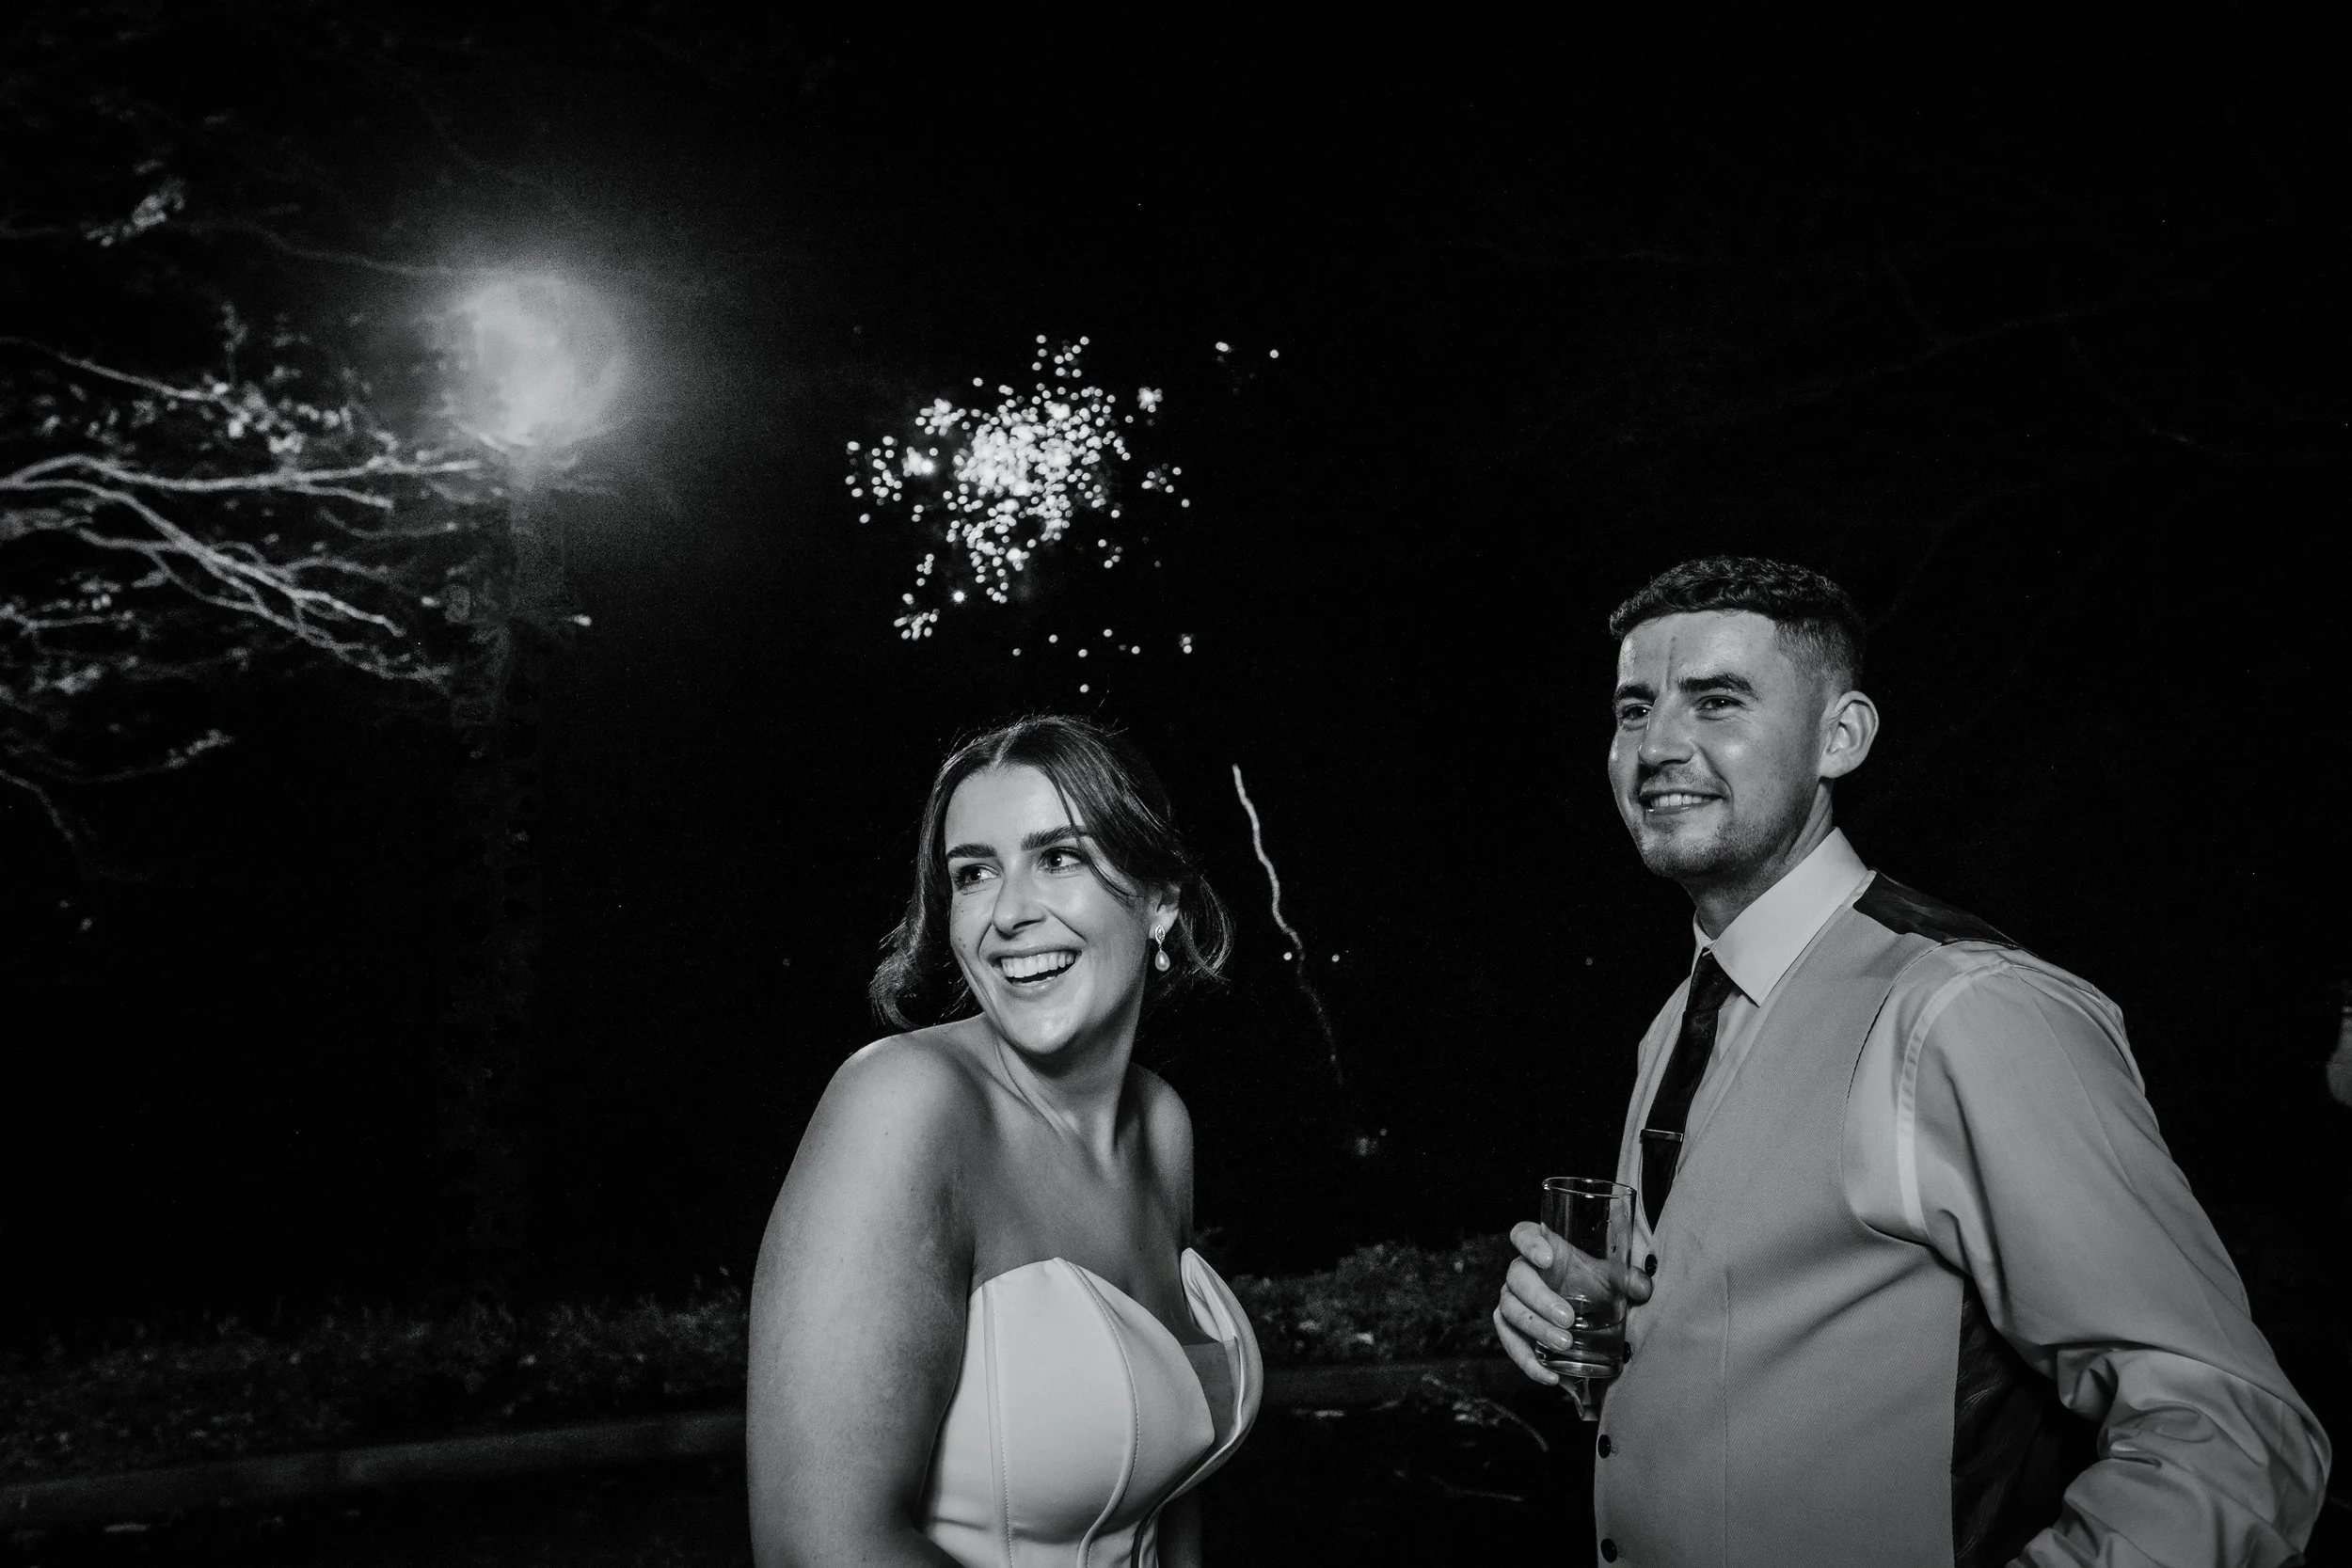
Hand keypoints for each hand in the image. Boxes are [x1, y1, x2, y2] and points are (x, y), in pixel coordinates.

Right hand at [1492, 1220, 1652, 1385]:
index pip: (1523, 1234)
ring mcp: (1512, 1301)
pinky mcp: (1511, 1329)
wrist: (1578, 1309)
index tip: (1546, 1258)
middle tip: (1567, 1319)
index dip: (1529, 1243)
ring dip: (1535, 1329)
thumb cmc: (1589, 1284)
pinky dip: (1527, 1361)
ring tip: (1564, 1345)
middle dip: (1540, 1299)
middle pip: (1517, 1279)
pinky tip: (1550, 1374)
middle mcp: (1521, 1273)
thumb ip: (1628, 1280)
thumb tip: (1644, 1289)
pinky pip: (1509, 1342)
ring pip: (1509, 1311)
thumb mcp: (1609, 1279)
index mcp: (1543, 1250)